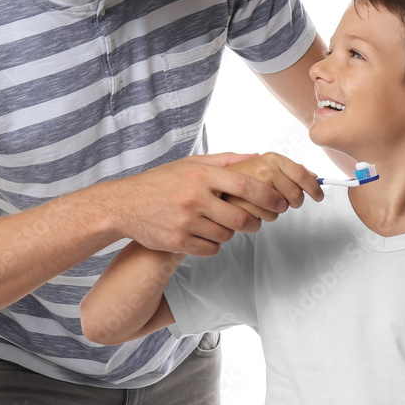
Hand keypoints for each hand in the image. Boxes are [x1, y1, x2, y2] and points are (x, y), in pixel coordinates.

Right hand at [106, 153, 305, 256]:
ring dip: (231, 234)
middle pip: (240, 218)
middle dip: (255, 222)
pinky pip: (210, 249)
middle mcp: (195, 198)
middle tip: (257, 222)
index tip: (279, 202)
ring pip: (226, 236)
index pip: (245, 185)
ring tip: (224, 225)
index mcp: (201, 176)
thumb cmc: (161, 182)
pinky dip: (214, 245)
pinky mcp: (178, 241)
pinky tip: (208, 235)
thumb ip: (225, 160)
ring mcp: (186, 221)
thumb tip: (256, 156)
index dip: (267, 196)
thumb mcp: (190, 164)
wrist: (124, 204)